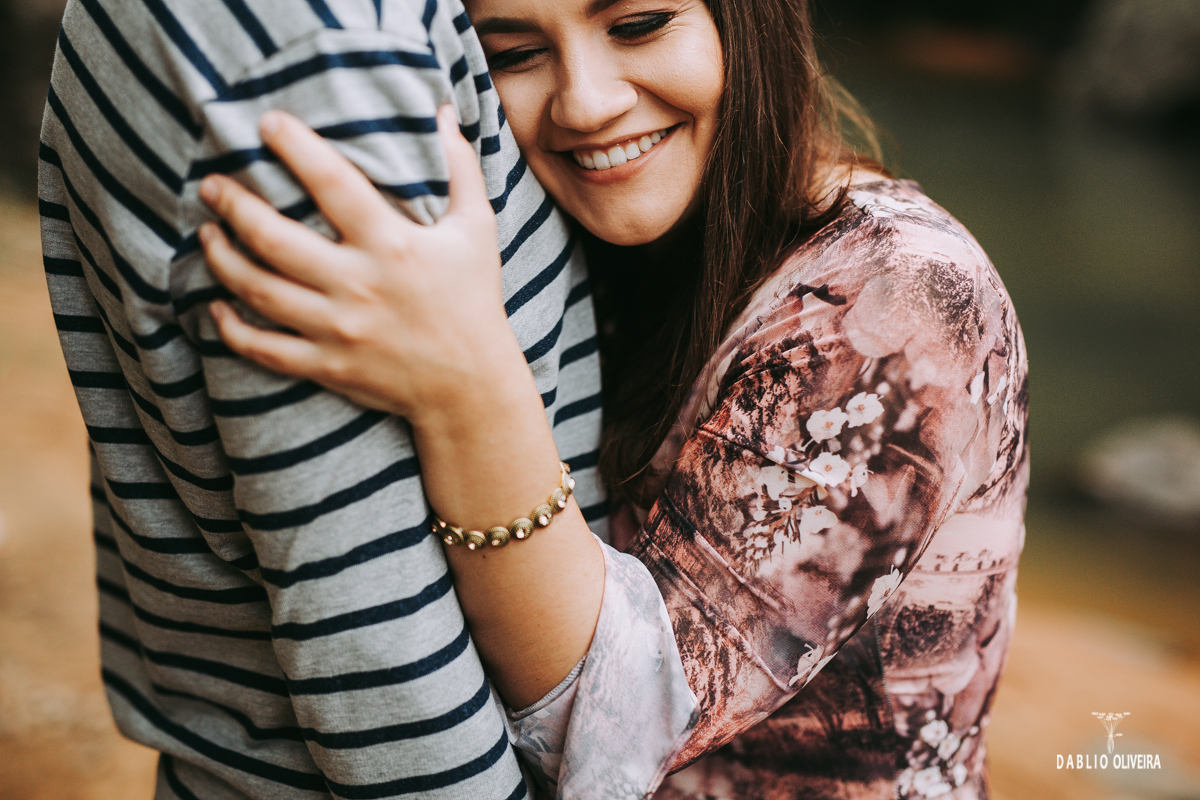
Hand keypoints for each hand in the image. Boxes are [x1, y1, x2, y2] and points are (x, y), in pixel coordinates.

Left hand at [199, 105, 515, 423]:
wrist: (472, 388)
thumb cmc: (474, 302)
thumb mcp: (476, 231)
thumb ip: (461, 169)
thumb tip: (441, 113)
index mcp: (393, 245)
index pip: (333, 184)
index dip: (296, 147)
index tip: (267, 123)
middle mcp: (359, 285)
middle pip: (274, 237)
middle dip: (233, 205)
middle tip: (212, 185)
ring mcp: (339, 329)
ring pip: (258, 289)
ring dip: (222, 258)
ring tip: (207, 233)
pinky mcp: (328, 366)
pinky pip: (263, 348)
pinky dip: (231, 327)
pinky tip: (217, 304)